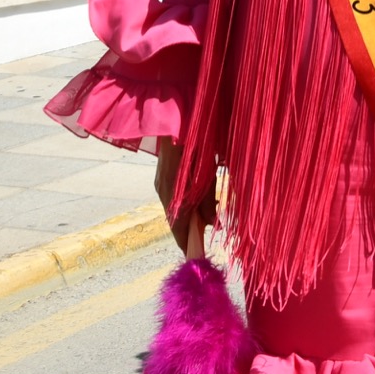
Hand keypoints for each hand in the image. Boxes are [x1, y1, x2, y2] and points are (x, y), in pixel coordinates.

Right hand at [154, 137, 216, 253]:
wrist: (178, 117)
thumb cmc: (197, 142)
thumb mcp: (208, 172)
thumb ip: (207, 198)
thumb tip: (210, 223)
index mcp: (173, 195)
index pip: (178, 229)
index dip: (188, 244)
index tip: (196, 256)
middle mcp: (163, 191)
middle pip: (177, 220)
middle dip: (193, 229)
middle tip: (212, 231)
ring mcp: (161, 183)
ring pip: (176, 208)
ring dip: (192, 214)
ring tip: (213, 212)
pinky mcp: (163, 175)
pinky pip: (174, 196)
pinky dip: (187, 202)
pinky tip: (203, 196)